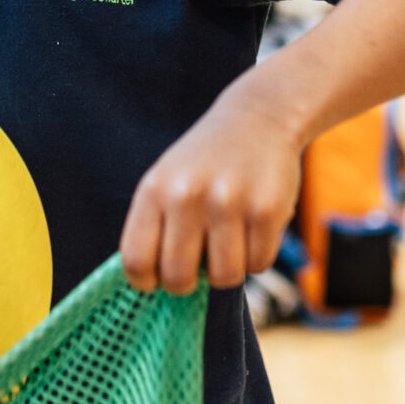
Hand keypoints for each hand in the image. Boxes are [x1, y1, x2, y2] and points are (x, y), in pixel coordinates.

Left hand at [118, 88, 303, 295]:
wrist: (259, 117)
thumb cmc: (206, 162)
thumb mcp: (167, 181)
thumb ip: (155, 227)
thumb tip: (153, 286)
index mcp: (155, 190)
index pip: (136, 260)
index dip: (147, 281)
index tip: (158, 279)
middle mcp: (187, 196)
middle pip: (179, 278)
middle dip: (189, 283)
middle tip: (199, 265)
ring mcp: (229, 202)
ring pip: (224, 278)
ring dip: (228, 270)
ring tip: (229, 242)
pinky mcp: (267, 210)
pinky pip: (259, 265)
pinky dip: (257, 257)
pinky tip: (254, 229)